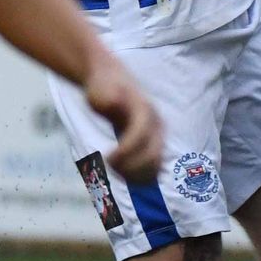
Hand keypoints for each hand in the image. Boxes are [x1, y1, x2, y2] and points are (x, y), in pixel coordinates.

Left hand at [85, 57, 162, 182]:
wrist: (111, 82)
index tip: (107, 158)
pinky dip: (138, 178)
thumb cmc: (104, 88)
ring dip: (134, 176)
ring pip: (155, 168)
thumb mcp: (102, 90)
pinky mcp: (154, 147)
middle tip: (108, 165)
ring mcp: (158, 137)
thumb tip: (113, 103)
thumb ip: (108, 98)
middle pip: (152, 156)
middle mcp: (156, 125)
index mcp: (145, 110)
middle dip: (129, 168)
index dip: (125, 152)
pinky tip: (122, 173)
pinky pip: (153, 171)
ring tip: (114, 170)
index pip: (140, 136)